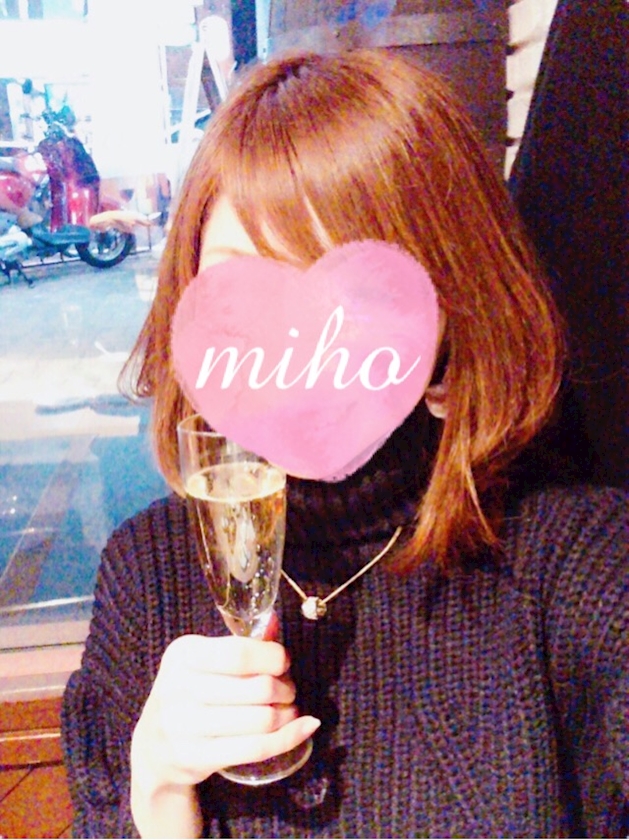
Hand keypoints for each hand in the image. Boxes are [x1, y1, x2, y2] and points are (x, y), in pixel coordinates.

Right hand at [131, 633, 319, 791]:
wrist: (154, 747)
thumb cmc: (189, 692)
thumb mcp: (203, 660)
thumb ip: (240, 642)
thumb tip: (275, 622)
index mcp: (182, 654)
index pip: (239, 654)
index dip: (271, 658)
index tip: (283, 663)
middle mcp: (178, 688)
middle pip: (257, 688)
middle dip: (284, 688)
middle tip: (287, 690)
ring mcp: (184, 726)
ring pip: (262, 720)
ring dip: (287, 714)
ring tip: (288, 710)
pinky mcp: (196, 758)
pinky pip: (256, 748)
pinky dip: (288, 738)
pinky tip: (302, 728)